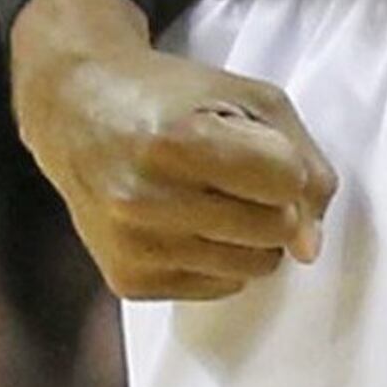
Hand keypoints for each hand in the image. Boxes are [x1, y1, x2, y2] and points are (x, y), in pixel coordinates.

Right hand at [11, 0, 332, 304]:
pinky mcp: (126, 278)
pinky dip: (216, 259)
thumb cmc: (170, 99)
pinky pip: (217, 287)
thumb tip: (309, 248)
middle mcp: (147, 198)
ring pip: (252, 267)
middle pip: (274, 230)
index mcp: (179, 140)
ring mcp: (133, 244)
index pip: (288, 182)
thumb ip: (303, 162)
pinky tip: (184, 222)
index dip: (285, 164)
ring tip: (210, 199)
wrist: (76, 110)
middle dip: (270, 203)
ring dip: (249, 236)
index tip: (255, 147)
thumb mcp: (248, 99)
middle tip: (231, 175)